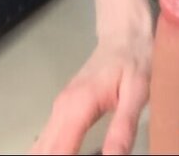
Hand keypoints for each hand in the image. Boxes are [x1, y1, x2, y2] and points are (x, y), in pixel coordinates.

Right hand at [28, 23, 152, 155]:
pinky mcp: (62, 111)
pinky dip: (46, 155)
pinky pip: (46, 141)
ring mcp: (59, 109)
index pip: (58, 153)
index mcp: (76, 107)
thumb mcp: (138, 93)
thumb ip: (123, 128)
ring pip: (40, 148)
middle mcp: (61, 110)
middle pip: (42, 153)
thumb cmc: (134, 60)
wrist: (125, 34)